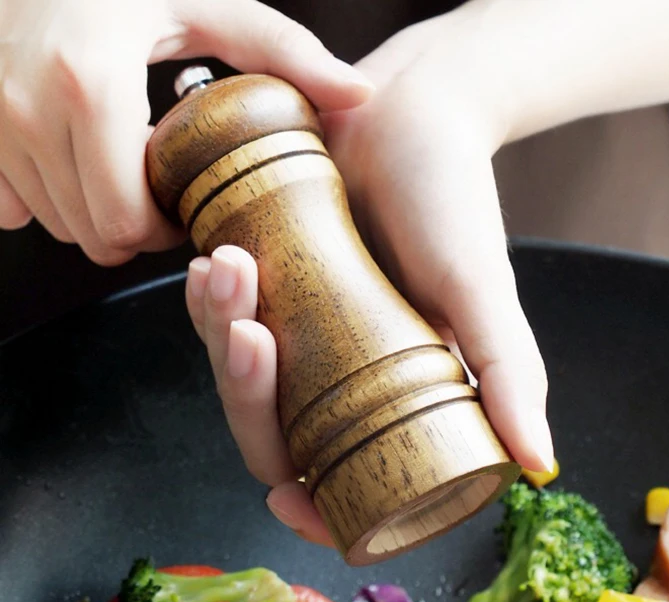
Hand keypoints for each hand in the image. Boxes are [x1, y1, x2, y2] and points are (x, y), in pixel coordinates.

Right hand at [0, 0, 371, 264]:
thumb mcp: (207, 2)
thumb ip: (285, 52)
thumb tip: (358, 95)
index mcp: (88, 86)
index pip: (125, 221)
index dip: (166, 231)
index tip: (185, 207)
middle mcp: (23, 108)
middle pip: (92, 235)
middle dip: (137, 230)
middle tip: (163, 197)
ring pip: (54, 225)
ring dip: (98, 214)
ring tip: (126, 171)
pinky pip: (11, 206)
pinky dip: (48, 197)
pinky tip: (76, 164)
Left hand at [185, 8, 551, 545]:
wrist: (408, 111)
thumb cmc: (453, 201)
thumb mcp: (480, 291)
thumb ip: (509, 374)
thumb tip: (540, 467)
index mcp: (396, 400)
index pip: (346, 485)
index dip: (312, 512)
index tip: (285, 504)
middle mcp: (343, 380)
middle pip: (274, 438)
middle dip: (249, 399)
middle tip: (255, 334)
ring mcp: (301, 338)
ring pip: (237, 382)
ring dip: (219, 336)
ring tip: (230, 270)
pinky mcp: (268, 292)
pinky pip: (219, 323)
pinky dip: (207, 302)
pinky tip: (212, 264)